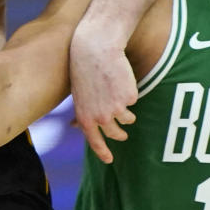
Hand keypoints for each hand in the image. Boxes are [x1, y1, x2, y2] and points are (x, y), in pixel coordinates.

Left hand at [68, 21, 136, 163]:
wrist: (95, 50)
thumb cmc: (84, 70)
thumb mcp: (78, 95)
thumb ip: (81, 113)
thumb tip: (75, 126)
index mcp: (85, 117)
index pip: (95, 141)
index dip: (102, 152)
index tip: (109, 160)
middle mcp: (101, 117)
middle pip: (116, 133)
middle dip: (120, 135)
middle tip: (123, 135)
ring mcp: (117, 109)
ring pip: (128, 118)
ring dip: (127, 112)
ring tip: (118, 94)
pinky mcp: (130, 98)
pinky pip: (133, 100)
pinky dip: (130, 92)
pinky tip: (121, 79)